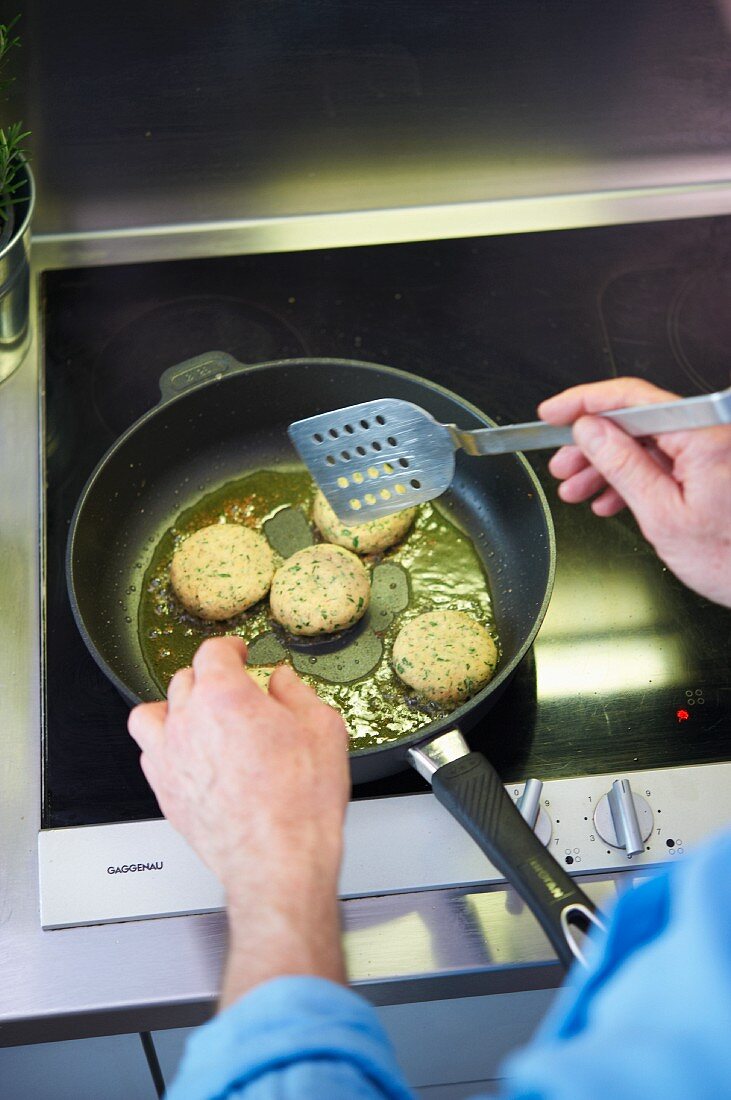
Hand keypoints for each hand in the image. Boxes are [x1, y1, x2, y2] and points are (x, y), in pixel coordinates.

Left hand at [128, 637, 350, 1004]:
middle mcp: (188, 720)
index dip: (229, 648)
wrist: (278, 860)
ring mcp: (169, 756)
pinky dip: (165, 745)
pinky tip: (189, 754)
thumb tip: (282, 680)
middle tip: (233, 691)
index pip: (213, 652)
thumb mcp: (323, 729)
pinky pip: (149, 753)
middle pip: (184, 680)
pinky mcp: (163, 790)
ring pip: (152, 713)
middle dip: (209, 678)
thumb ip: (297, 694)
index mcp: (225, 695)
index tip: (239, 654)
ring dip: (174, 708)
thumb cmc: (302, 801)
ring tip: (196, 717)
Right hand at [538, 377, 730, 606]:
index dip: (583, 403)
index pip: (631, 399)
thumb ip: (622, 466)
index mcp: (701, 436)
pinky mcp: (711, 468)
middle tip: (561, 464)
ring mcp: (710, 451)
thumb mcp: (661, 515)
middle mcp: (709, 434)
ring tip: (577, 489)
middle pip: (635, 420)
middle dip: (591, 443)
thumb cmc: (730, 559)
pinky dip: (631, 478)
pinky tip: (608, 498)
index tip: (552, 414)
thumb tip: (590, 431)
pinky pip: (662, 460)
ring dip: (605, 465)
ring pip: (644, 443)